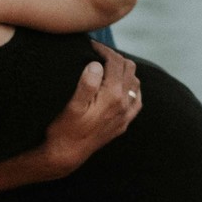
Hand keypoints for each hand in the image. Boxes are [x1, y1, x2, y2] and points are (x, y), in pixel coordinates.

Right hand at [40, 42, 140, 177]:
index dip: (104, 49)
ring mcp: (125, 115)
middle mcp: (123, 105)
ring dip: (124, 71)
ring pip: (135, 82)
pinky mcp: (123, 124)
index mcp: (112, 96)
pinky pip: (137, 100)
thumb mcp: (71, 105)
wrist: (66, 155)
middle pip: (129, 68)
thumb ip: (87, 83)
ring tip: (107, 66)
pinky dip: (131, 88)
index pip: (115, 62)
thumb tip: (97, 64)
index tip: (91, 45)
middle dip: (115, 57)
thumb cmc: (64, 129)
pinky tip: (121, 87)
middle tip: (97, 53)